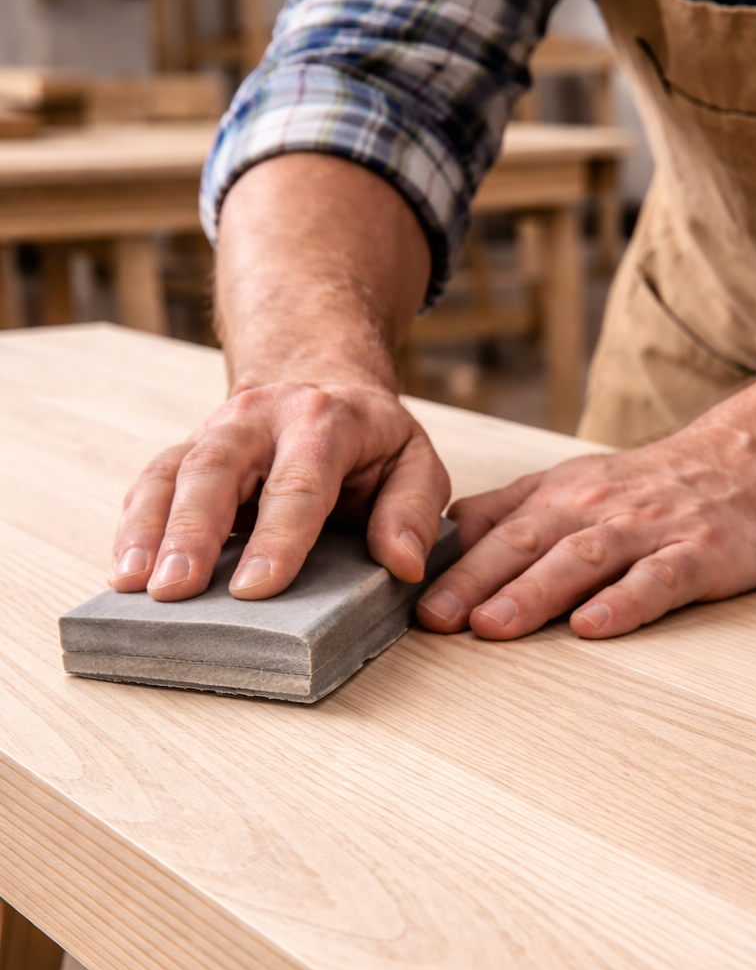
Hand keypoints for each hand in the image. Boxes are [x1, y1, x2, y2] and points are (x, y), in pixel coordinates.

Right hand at [110, 373, 450, 599]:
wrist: (321, 379)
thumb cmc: (372, 439)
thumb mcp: (415, 462)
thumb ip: (413, 511)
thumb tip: (404, 564)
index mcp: (325, 421)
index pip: (299, 482)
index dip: (277, 537)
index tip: (256, 588)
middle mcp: (261, 418)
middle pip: (217, 469)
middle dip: (192, 531)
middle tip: (174, 590)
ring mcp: (215, 431)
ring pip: (172, 472)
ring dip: (149, 530)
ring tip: (132, 584)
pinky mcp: (187, 451)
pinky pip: (151, 482)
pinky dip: (134, 525)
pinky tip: (125, 568)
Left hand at [417, 419, 755, 639]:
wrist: (744, 464)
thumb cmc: (648, 488)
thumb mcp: (568, 487)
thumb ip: (506, 514)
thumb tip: (435, 541)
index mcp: (557, 498)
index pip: (492, 532)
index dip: (448, 567)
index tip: (406, 600)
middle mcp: (594, 509)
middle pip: (525, 545)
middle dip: (474, 582)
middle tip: (434, 618)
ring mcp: (647, 530)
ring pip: (581, 560)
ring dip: (533, 594)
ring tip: (494, 626)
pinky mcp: (699, 552)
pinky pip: (658, 578)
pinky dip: (625, 602)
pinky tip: (594, 627)